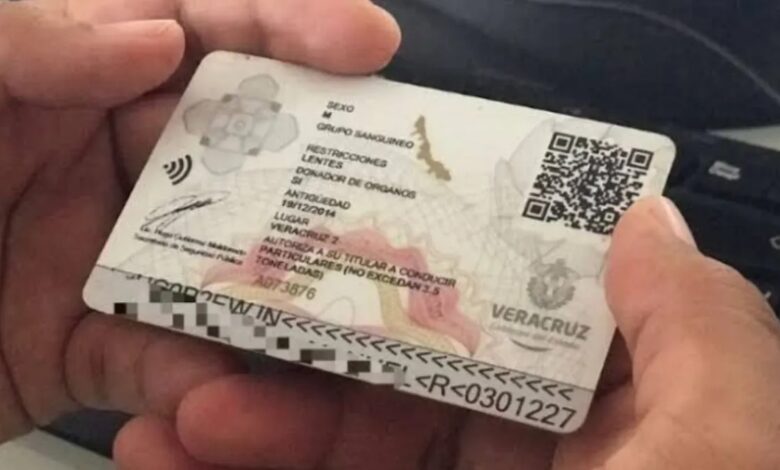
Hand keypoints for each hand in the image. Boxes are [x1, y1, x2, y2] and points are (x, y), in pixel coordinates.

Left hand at [0, 0, 398, 464]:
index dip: (288, 28)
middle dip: (317, 171)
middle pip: (240, 150)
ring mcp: (107, 251)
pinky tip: (221, 402)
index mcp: (68, 67)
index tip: (366, 46)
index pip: (199, 28)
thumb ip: (26, 34)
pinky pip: (167, 358)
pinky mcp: (90, 341)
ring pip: (225, 263)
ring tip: (333, 316)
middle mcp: (103, 153)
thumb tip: (150, 37)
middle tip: (389, 194)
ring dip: (277, 294)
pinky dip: (200, 383)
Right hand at [121, 197, 779, 469]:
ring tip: (183, 413)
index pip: (539, 314)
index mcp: (638, 428)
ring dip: (264, 422)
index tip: (375, 216)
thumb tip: (648, 218)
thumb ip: (703, 332)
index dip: (463, 260)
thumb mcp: (724, 456)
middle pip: (426, 374)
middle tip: (239, 320)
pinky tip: (172, 456)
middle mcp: (552, 465)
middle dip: (325, 349)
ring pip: (359, 443)